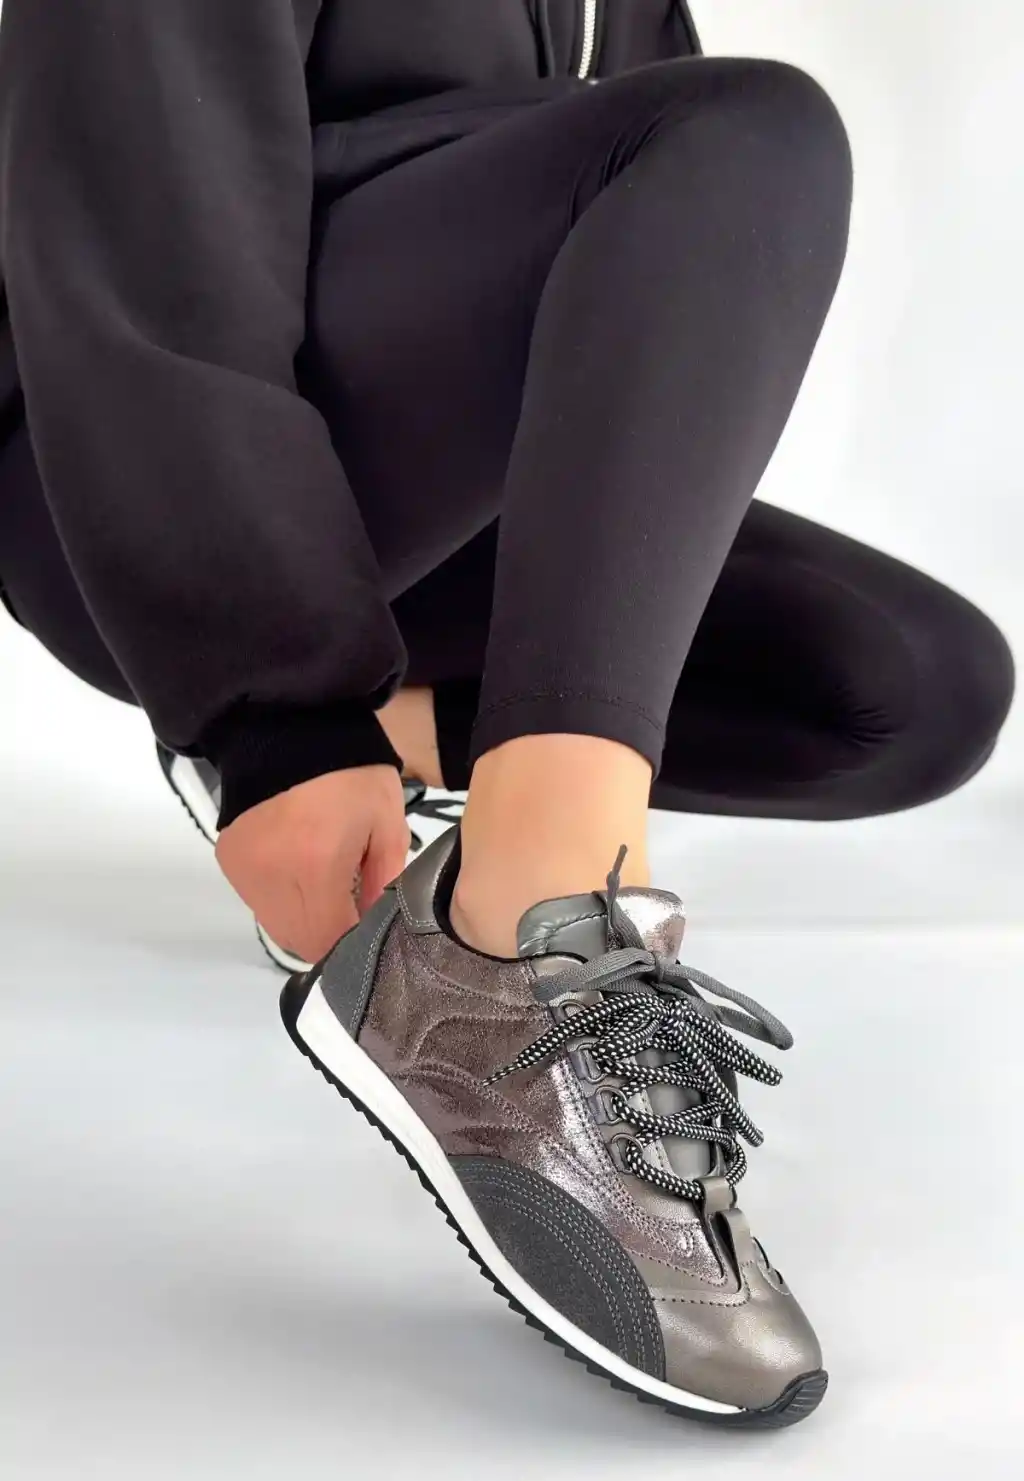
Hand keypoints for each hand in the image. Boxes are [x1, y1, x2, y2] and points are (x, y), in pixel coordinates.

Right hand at [215, 766, 409, 963]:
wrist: (290, 726)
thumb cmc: (350, 772)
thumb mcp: (387, 821)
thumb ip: (387, 881)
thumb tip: (376, 924)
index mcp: (316, 865)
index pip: (330, 939)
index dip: (354, 941)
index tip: (370, 924)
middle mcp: (271, 876)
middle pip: (301, 941)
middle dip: (330, 932)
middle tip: (351, 903)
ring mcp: (244, 871)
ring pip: (277, 926)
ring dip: (305, 918)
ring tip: (325, 882)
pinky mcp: (229, 860)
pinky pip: (259, 901)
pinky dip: (283, 898)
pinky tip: (299, 868)